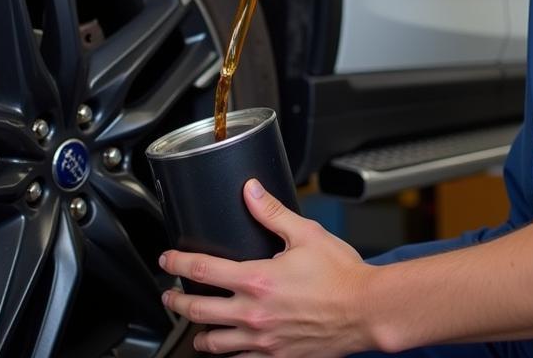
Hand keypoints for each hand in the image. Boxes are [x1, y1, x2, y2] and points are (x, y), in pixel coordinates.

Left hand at [159, 179, 377, 356]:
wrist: (365, 311)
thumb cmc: (341, 275)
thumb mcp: (306, 234)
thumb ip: (273, 212)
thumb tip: (251, 191)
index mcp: (258, 280)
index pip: (204, 270)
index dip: (178, 263)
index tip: (167, 260)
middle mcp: (254, 314)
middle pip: (199, 311)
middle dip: (177, 303)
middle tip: (167, 297)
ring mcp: (263, 341)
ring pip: (215, 343)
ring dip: (198, 333)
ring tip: (193, 327)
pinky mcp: (276, 357)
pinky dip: (228, 354)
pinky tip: (227, 347)